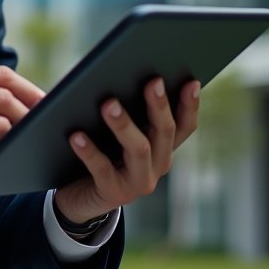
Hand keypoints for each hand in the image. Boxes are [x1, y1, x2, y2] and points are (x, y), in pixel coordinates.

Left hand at [53, 78, 200, 224]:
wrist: (80, 195)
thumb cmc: (100, 149)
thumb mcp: (115, 128)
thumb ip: (121, 104)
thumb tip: (107, 72)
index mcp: (162, 146)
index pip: (184, 126)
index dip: (190, 105)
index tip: (191, 82)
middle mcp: (157, 165)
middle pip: (164, 132)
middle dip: (159, 105)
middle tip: (152, 81)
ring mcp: (138, 182)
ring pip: (139, 149)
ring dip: (124, 124)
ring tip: (108, 104)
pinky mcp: (113, 193)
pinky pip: (102, 169)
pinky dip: (89, 151)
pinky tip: (76, 135)